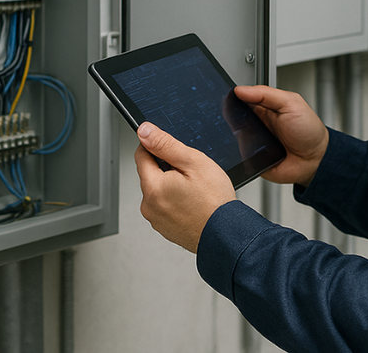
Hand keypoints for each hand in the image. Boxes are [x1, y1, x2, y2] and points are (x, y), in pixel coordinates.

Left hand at [134, 123, 236, 253]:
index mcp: (153, 188)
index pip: (141, 155)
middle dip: (167, 168)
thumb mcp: (193, 162)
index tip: (172, 149)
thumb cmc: (215, 202)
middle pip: (150, 174)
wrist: (227, 235)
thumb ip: (165, 145)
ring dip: (172, 186)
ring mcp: (156, 220)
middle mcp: (149, 206)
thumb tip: (144, 131)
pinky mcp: (165, 229)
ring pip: (159, 191)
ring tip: (195, 191)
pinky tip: (193, 204)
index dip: (156, 146)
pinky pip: (165, 207)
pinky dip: (176, 202)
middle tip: (191, 173)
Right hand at [233, 85, 328, 187]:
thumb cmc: (308, 131)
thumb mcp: (291, 103)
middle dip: (232, 116)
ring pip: (234, 136)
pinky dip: (241, 153)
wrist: (316, 160)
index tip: (229, 95)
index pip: (242, 98)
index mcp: (264, 107)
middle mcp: (256, 123)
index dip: (234, 96)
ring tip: (252, 133)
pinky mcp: (252, 158)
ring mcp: (254, 141)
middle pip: (234, 117)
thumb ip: (266, 94)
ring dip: (237, 135)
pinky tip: (251, 150)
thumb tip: (241, 89)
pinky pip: (239, 155)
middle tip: (239, 116)